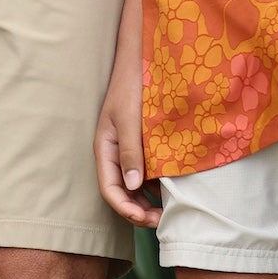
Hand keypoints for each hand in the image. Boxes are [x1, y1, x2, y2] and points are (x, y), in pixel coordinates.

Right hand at [95, 44, 160, 228]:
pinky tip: (171, 189)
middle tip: (163, 220)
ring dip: (148, 201)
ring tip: (168, 210)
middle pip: (122, 192)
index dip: (126, 209)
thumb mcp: (129, 117)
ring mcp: (129, 150)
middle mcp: (115, 153)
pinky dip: (156, 185)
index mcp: (106, 149)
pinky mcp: (144, 144)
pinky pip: (147, 172)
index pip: (109, 189)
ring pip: (134, 186)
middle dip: (139, 210)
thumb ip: (130, 151)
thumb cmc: (131, 85)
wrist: (142, 58)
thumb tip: (132, 186)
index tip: (146, 218)